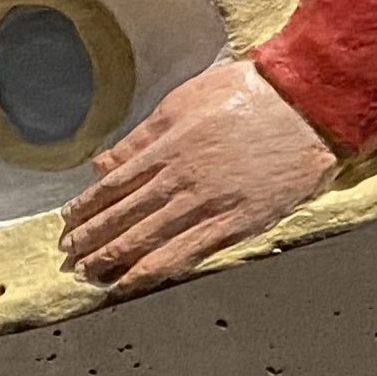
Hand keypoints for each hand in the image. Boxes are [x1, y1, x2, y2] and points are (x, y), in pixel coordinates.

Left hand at [60, 58, 341, 292]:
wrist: (308, 106)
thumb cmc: (251, 93)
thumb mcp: (187, 99)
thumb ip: (143, 136)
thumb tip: (103, 163)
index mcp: (167, 144)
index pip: (114, 183)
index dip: (87, 206)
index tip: (68, 221)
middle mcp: (180, 177)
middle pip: (124, 214)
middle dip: (92, 236)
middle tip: (69, 254)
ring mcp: (207, 203)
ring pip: (147, 237)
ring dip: (113, 257)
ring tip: (89, 271)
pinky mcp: (235, 223)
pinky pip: (186, 253)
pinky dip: (154, 270)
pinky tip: (133, 282)